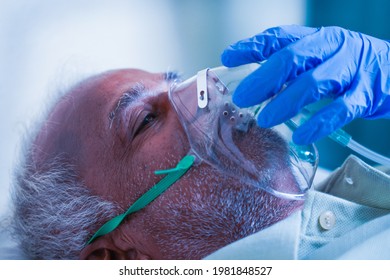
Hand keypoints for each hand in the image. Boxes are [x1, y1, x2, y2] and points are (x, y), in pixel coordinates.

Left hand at [221, 25, 389, 144]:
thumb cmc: (345, 67)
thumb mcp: (316, 58)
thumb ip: (287, 66)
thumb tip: (250, 79)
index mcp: (315, 38)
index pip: (278, 37)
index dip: (252, 46)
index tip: (228, 57)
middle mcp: (331, 47)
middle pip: (292, 58)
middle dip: (264, 79)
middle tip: (242, 97)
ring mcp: (350, 69)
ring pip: (314, 82)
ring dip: (286, 102)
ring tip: (265, 119)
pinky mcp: (366, 94)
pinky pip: (340, 109)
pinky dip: (319, 123)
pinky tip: (301, 135)